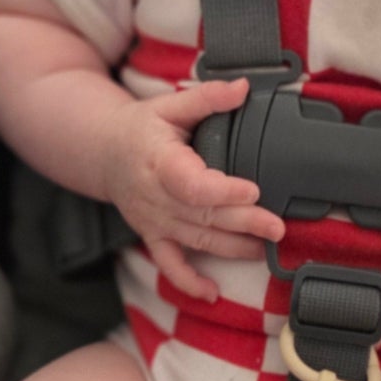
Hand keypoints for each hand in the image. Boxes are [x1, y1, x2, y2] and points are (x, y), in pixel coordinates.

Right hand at [102, 78, 284, 301]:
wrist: (103, 153)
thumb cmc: (141, 128)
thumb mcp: (170, 105)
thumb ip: (208, 97)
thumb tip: (245, 87)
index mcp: (159, 161)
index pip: (191, 183)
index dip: (222, 191)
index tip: (253, 191)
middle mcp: (155, 197)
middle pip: (202, 216)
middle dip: (243, 223)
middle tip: (278, 227)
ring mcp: (153, 221)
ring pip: (196, 239)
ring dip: (232, 248)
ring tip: (266, 249)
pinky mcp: (153, 235)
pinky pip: (169, 264)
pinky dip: (188, 282)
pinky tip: (212, 293)